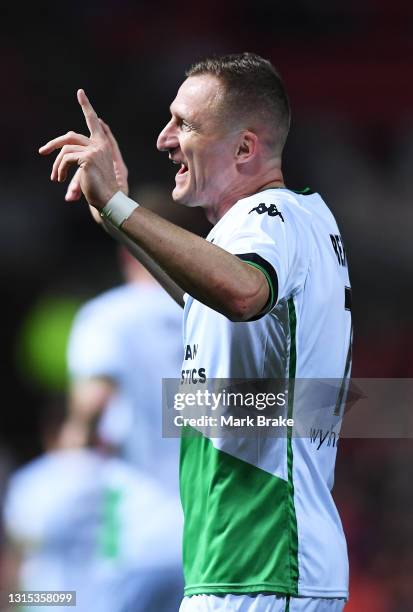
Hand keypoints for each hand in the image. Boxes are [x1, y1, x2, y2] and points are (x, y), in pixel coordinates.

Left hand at [38, 89, 118, 209]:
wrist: (109, 199)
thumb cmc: (99, 189)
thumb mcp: (88, 170)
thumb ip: (78, 159)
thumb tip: (61, 157)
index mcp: (103, 145)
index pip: (93, 122)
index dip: (87, 107)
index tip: (80, 93)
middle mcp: (100, 144)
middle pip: (70, 136)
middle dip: (54, 143)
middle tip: (42, 151)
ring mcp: (94, 149)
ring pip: (65, 149)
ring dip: (57, 165)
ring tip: (56, 177)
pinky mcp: (88, 157)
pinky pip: (66, 159)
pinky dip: (61, 169)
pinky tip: (62, 179)